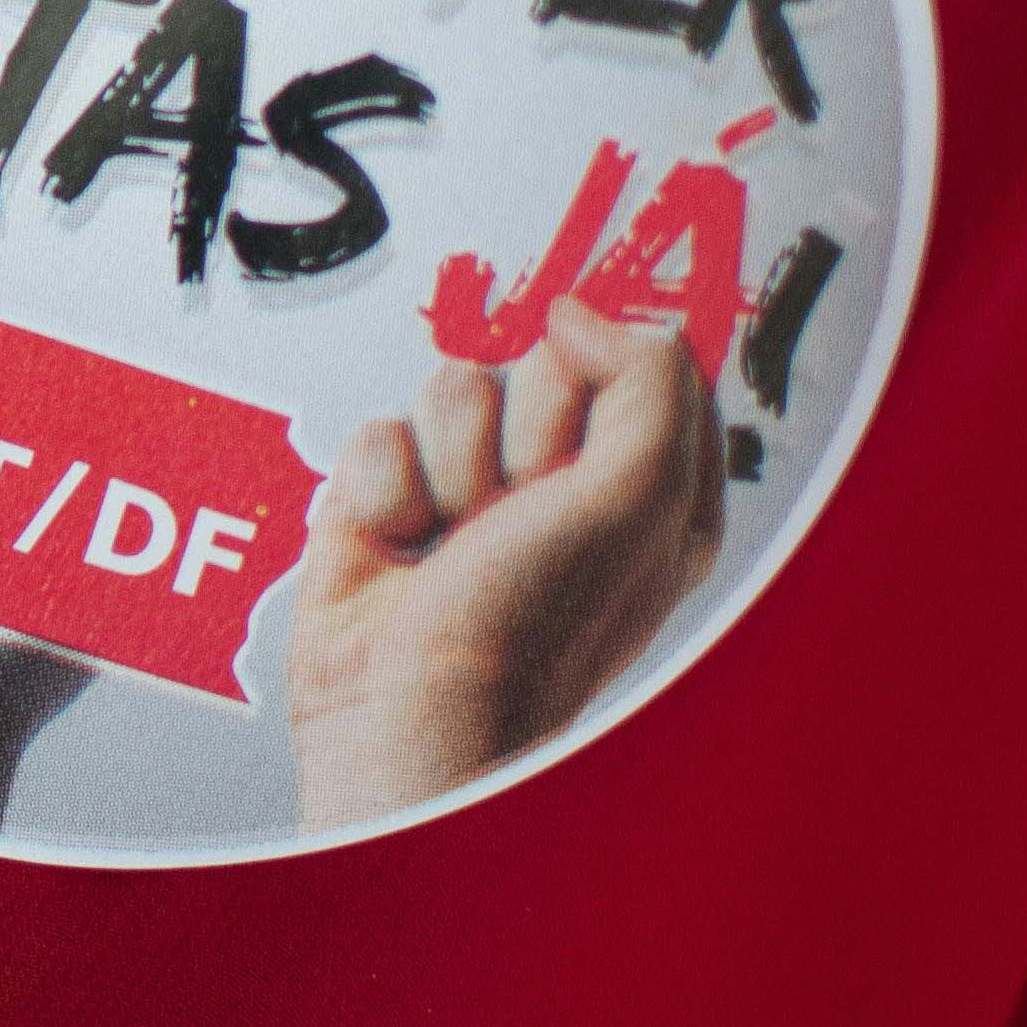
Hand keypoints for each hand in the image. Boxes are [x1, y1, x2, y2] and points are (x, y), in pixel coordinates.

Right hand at [283, 302, 723, 830]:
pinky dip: (380, 490)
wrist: (407, 713)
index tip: (589, 458)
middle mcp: (565, 487)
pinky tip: (398, 549)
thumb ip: (647, 379)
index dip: (604, 394)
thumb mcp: (636, 498)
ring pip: (450, 389)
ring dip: (445, 467)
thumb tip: (583, 313)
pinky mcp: (390, 499)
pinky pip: (376, 429)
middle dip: (518, 435)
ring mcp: (472, 491)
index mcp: (651, 491)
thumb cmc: (529, 633)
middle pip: (536, 364)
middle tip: (516, 516)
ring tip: (452, 541)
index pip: (641, 366)